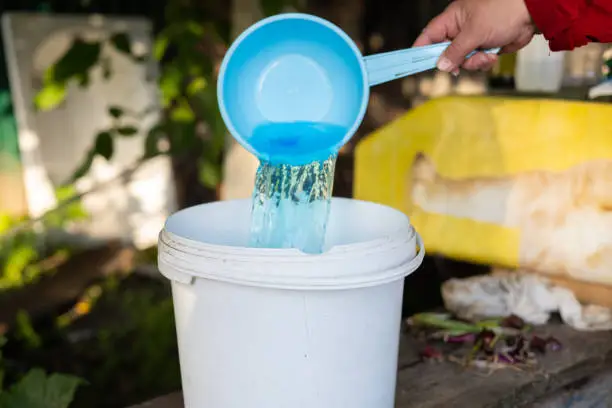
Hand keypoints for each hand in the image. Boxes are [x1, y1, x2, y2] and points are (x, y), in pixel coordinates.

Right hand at [413, 0, 536, 72]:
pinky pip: (476, 62)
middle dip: (455, 61)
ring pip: (462, 61)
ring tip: (485, 55)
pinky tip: (492, 55)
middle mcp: (460, 30)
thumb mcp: (474, 32)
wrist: (532, 13)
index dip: (421, 49)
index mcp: (452, 19)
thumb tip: (441, 66)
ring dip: (473, 62)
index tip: (415, 64)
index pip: (428, 36)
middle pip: (445, 54)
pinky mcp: (485, 48)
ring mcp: (473, 40)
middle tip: (460, 65)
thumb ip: (455, 51)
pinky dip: (483, 62)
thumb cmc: (502, 12)